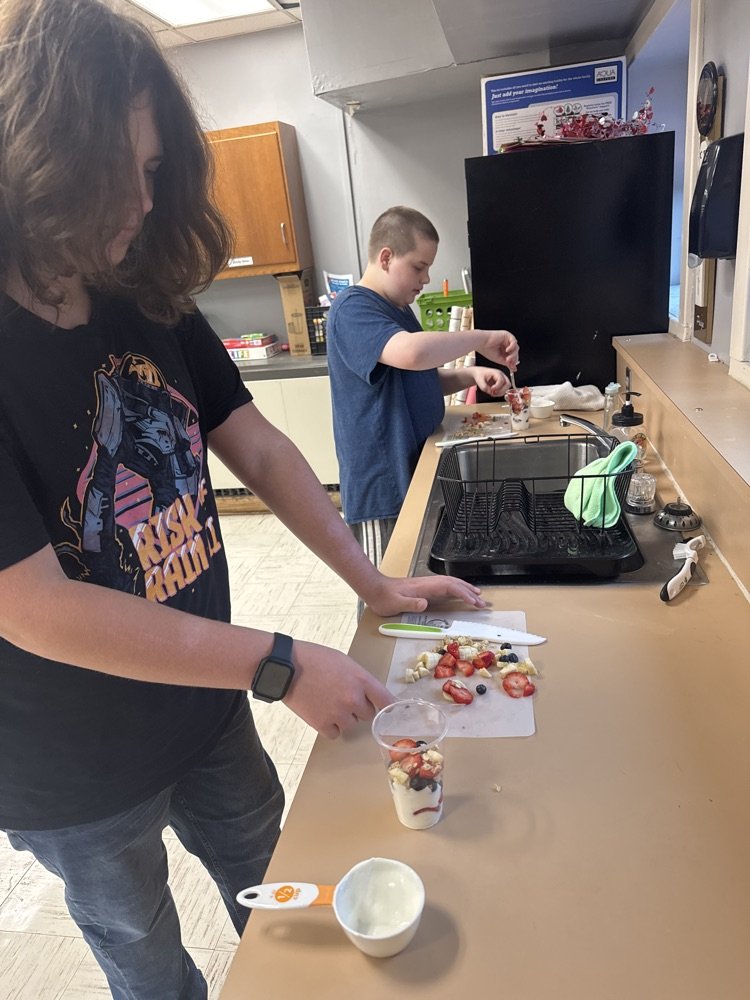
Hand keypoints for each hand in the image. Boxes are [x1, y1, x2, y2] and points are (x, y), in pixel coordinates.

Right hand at [283, 640, 393, 738]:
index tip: (391, 710)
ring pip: (351, 725)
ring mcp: (338, 713)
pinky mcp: (322, 724)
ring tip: (328, 702)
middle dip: (358, 708)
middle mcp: (353, 699)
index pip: (386, 699)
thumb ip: (358, 678)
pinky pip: (335, 733)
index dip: (389, 706)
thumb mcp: (343, 661)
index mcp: (361, 679)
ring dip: (343, 717)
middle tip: (342, 697)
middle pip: (368, 714)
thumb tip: (367, 693)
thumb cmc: (313, 658)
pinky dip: (329, 726)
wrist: (286, 667)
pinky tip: (321, 712)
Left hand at [362, 573, 486, 617]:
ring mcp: (426, 585)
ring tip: (477, 595)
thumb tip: (425, 603)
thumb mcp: (395, 603)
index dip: (463, 594)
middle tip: (482, 602)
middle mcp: (428, 583)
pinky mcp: (424, 588)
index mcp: (424, 586)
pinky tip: (458, 594)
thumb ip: (410, 603)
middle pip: (453, 584)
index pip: (449, 587)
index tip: (474, 602)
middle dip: (469, 591)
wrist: (374, 588)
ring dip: (464, 589)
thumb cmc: (384, 598)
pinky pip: (445, 587)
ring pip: (450, 583)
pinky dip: (455, 589)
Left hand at [473, 366, 509, 396]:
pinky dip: (499, 393)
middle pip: (508, 384)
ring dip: (500, 393)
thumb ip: (484, 387)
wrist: (479, 374)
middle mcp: (501, 376)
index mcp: (496, 373)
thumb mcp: (479, 381)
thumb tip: (490, 392)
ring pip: (507, 388)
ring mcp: (502, 380)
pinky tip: (493, 393)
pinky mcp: (501, 384)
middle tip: (494, 393)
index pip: (501, 380)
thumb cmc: (479, 375)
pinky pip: (504, 390)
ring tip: (492, 393)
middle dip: (502, 390)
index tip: (491, 389)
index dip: (497, 386)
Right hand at [481, 330, 519, 371]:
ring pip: (516, 347)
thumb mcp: (499, 359)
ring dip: (513, 354)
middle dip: (514, 358)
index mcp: (504, 349)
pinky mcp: (507, 335)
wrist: (480, 342)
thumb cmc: (486, 350)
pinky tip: (507, 350)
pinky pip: (514, 342)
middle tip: (510, 364)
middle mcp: (506, 344)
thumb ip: (507, 362)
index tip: (513, 368)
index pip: (512, 355)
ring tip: (508, 359)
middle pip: (515, 351)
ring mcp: (507, 339)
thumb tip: (514, 368)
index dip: (513, 361)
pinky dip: (512, 347)